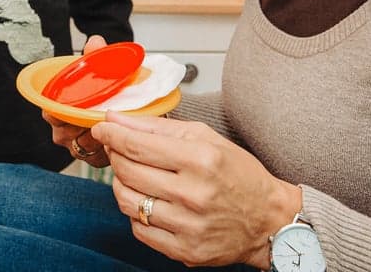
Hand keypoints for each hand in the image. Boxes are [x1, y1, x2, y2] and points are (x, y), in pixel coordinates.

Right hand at [44, 34, 111, 165]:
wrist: (120, 103)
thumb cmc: (100, 88)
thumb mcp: (99, 69)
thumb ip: (96, 55)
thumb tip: (95, 42)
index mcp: (56, 109)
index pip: (50, 112)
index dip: (59, 111)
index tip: (74, 106)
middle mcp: (63, 130)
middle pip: (65, 133)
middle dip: (82, 125)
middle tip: (99, 115)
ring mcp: (77, 146)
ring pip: (82, 145)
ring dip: (96, 136)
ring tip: (111, 125)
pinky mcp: (94, 158)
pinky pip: (97, 158)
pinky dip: (107, 150)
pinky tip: (118, 139)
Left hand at [91, 112, 300, 269]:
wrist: (268, 219)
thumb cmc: (238, 174)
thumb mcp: (205, 137)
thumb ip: (158, 127)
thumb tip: (118, 119)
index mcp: (201, 160)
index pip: (138, 145)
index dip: (111, 134)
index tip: (102, 127)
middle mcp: (194, 194)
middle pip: (128, 171)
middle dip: (115, 155)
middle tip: (117, 148)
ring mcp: (188, 226)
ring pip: (128, 201)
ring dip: (121, 184)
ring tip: (132, 175)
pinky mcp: (185, 250)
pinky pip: (139, 229)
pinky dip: (136, 212)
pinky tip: (149, 201)